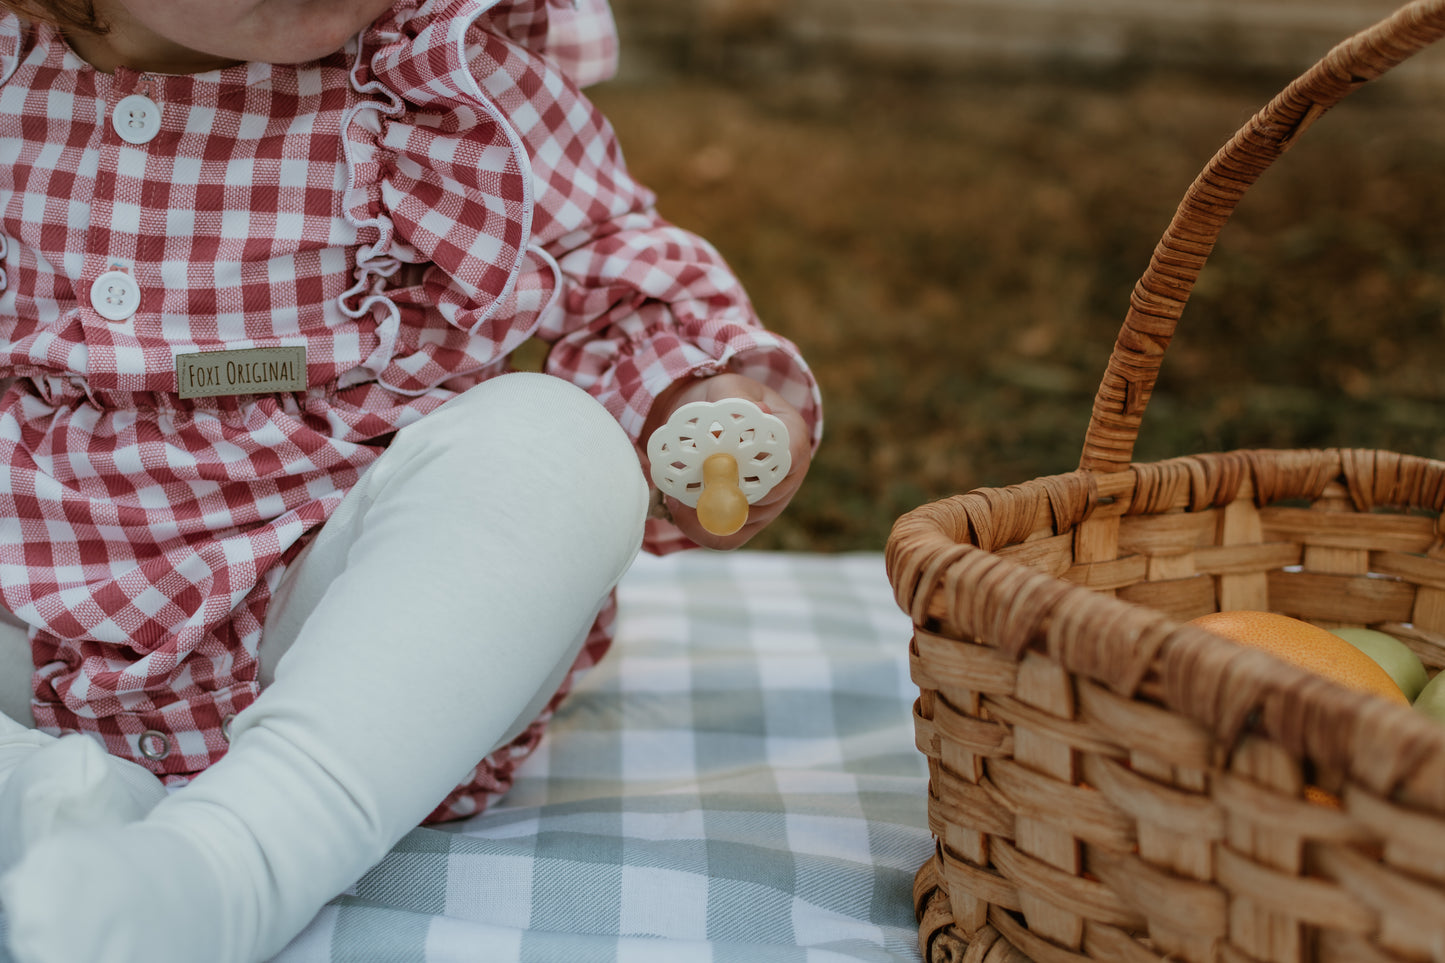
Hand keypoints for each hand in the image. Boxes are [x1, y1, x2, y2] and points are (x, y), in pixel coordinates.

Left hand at [642, 373, 811, 550]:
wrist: (710, 422)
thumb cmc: (723, 401)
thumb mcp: (726, 389)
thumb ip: (734, 399)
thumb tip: (755, 414)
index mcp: (792, 436)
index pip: (789, 457)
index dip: (759, 465)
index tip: (721, 464)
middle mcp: (788, 475)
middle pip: (763, 498)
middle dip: (722, 491)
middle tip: (685, 481)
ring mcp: (771, 504)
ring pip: (741, 521)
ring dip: (705, 509)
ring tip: (675, 491)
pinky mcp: (748, 523)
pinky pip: (727, 538)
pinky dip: (700, 528)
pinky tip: (679, 509)